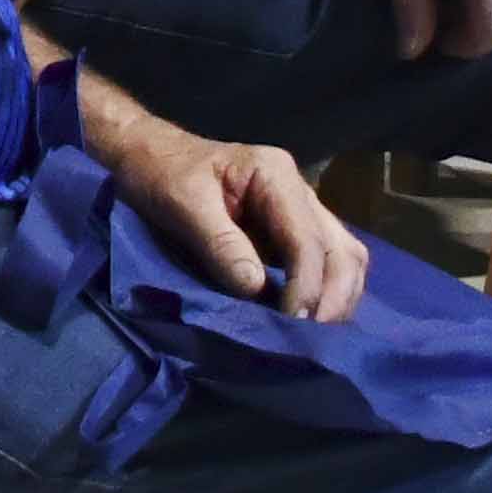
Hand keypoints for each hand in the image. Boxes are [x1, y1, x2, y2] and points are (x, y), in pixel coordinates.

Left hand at [76, 68, 367, 320]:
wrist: (147, 154)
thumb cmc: (160, 172)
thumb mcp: (182, 204)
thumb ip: (221, 243)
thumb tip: (257, 289)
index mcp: (275, 174)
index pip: (307, 238)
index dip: (305, 285)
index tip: (291, 321)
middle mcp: (298, 190)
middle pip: (341, 249)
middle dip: (333, 297)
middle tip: (312, 338)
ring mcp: (299, 211)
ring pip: (344, 256)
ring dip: (338, 298)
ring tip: (316, 335)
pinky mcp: (290, 232)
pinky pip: (325, 262)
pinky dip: (326, 292)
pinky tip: (311, 319)